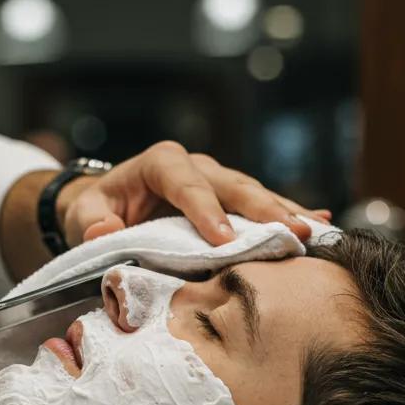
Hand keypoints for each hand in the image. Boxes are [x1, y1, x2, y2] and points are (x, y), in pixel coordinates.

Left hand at [57, 140, 331, 247]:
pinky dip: (288, 212)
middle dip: (262, 208)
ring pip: (253, 193)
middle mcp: (195, 166)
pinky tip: (319, 221)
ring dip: (283, 212)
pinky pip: (261, 205)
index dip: (206, 209)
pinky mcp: (229, 199)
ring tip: (312, 230)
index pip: (186, 182)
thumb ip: (92, 224)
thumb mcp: (84, 216)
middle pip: (232, 184)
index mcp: (159, 164)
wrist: (108, 206)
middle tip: (290, 231)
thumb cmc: (97, 211)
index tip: (223, 239)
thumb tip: (105, 231)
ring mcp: (217, 180)